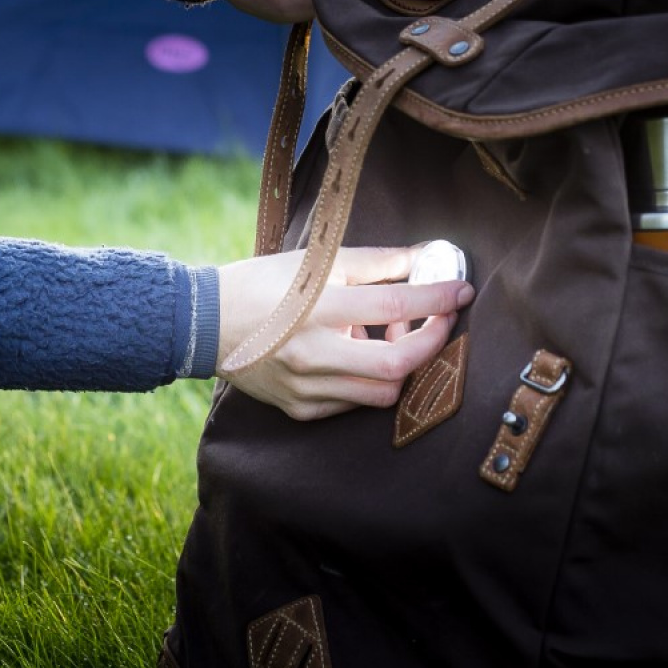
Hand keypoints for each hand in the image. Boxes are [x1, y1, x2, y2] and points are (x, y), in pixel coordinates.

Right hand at [216, 245, 474, 419]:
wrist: (206, 324)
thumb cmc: (265, 284)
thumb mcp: (318, 261)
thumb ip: (376, 263)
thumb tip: (425, 258)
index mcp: (317, 307)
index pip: (394, 305)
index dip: (436, 299)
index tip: (461, 291)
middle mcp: (313, 353)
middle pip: (397, 366)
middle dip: (430, 343)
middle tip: (437, 321)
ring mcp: (306, 388)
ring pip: (382, 392)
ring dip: (400, 365)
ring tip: (389, 335)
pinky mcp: (302, 409)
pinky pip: (354, 403)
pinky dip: (369, 381)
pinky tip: (359, 355)